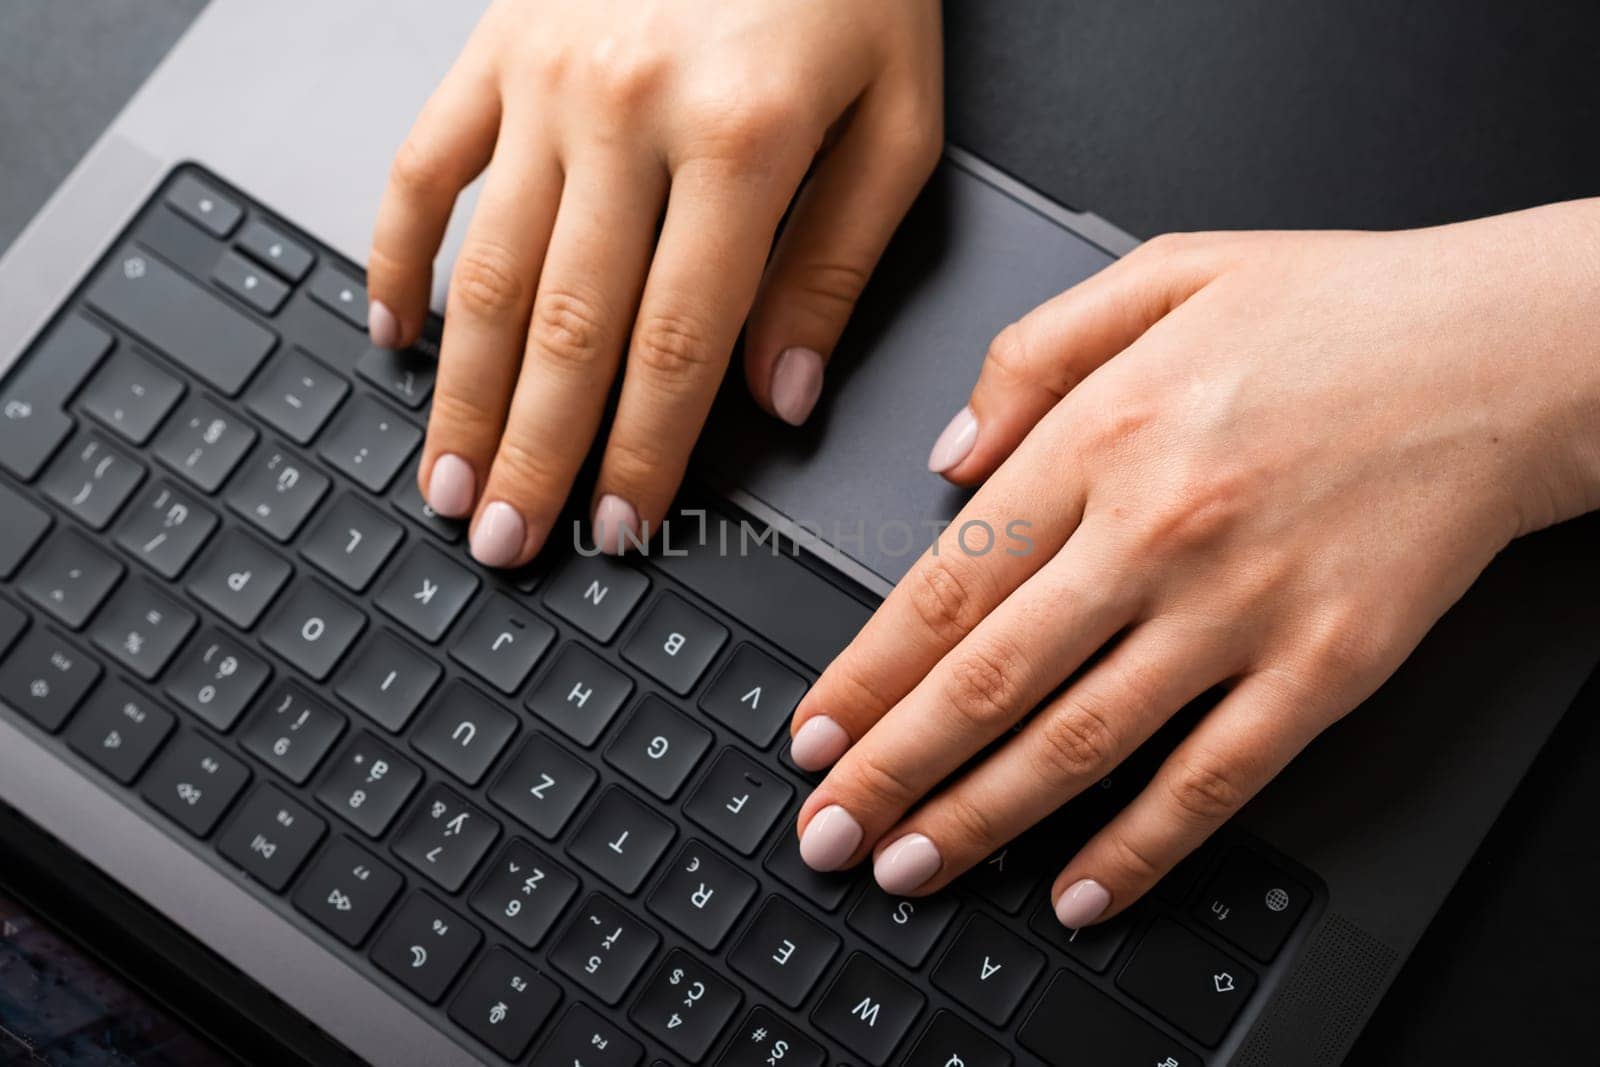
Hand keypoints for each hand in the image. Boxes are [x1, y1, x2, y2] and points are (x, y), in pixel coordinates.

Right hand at [369, 0, 941, 564]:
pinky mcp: (493, 45)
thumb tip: (779, 395)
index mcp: (740, 141)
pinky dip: (397, 254)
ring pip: (484, 270)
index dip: (641, 455)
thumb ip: (836, 263)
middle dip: (533, 455)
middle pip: (565, 329)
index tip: (616, 528)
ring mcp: (543, 78)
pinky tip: (391, 332)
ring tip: (447, 481)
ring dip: (459, 392)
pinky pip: (423, 166)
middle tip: (506, 543)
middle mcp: (627, 114)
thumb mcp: (898, 116)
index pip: (677, 346)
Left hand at [789, 203, 1599, 926]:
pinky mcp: (1326, 667)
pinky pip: (1215, 779)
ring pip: (1078, 742)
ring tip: (907, 868)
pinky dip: (1141, 847)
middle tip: (828, 830)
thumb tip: (947, 458)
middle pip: (987, 679)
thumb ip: (1029, 356)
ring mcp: (1242, 608)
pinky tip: (1081, 890)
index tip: (815, 732)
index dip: (864, 675)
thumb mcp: (1162, 275)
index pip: (944, 584)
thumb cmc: (1337, 313)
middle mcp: (1155, 530)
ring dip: (978, 819)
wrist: (1508, 351)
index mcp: (1102, 435)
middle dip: (891, 770)